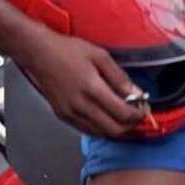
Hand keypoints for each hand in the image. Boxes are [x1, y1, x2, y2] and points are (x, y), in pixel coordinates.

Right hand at [19, 27, 151, 137]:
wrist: (40, 54)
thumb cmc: (69, 51)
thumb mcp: (100, 56)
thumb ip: (120, 77)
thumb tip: (137, 93)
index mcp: (92, 89)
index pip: (122, 114)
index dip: (138, 116)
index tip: (144, 110)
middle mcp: (80, 106)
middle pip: (113, 130)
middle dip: (130, 127)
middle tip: (138, 118)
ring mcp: (70, 114)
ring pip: (100, 133)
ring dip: (116, 130)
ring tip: (125, 119)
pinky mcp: (63, 116)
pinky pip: (86, 130)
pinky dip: (101, 129)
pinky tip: (107, 120)